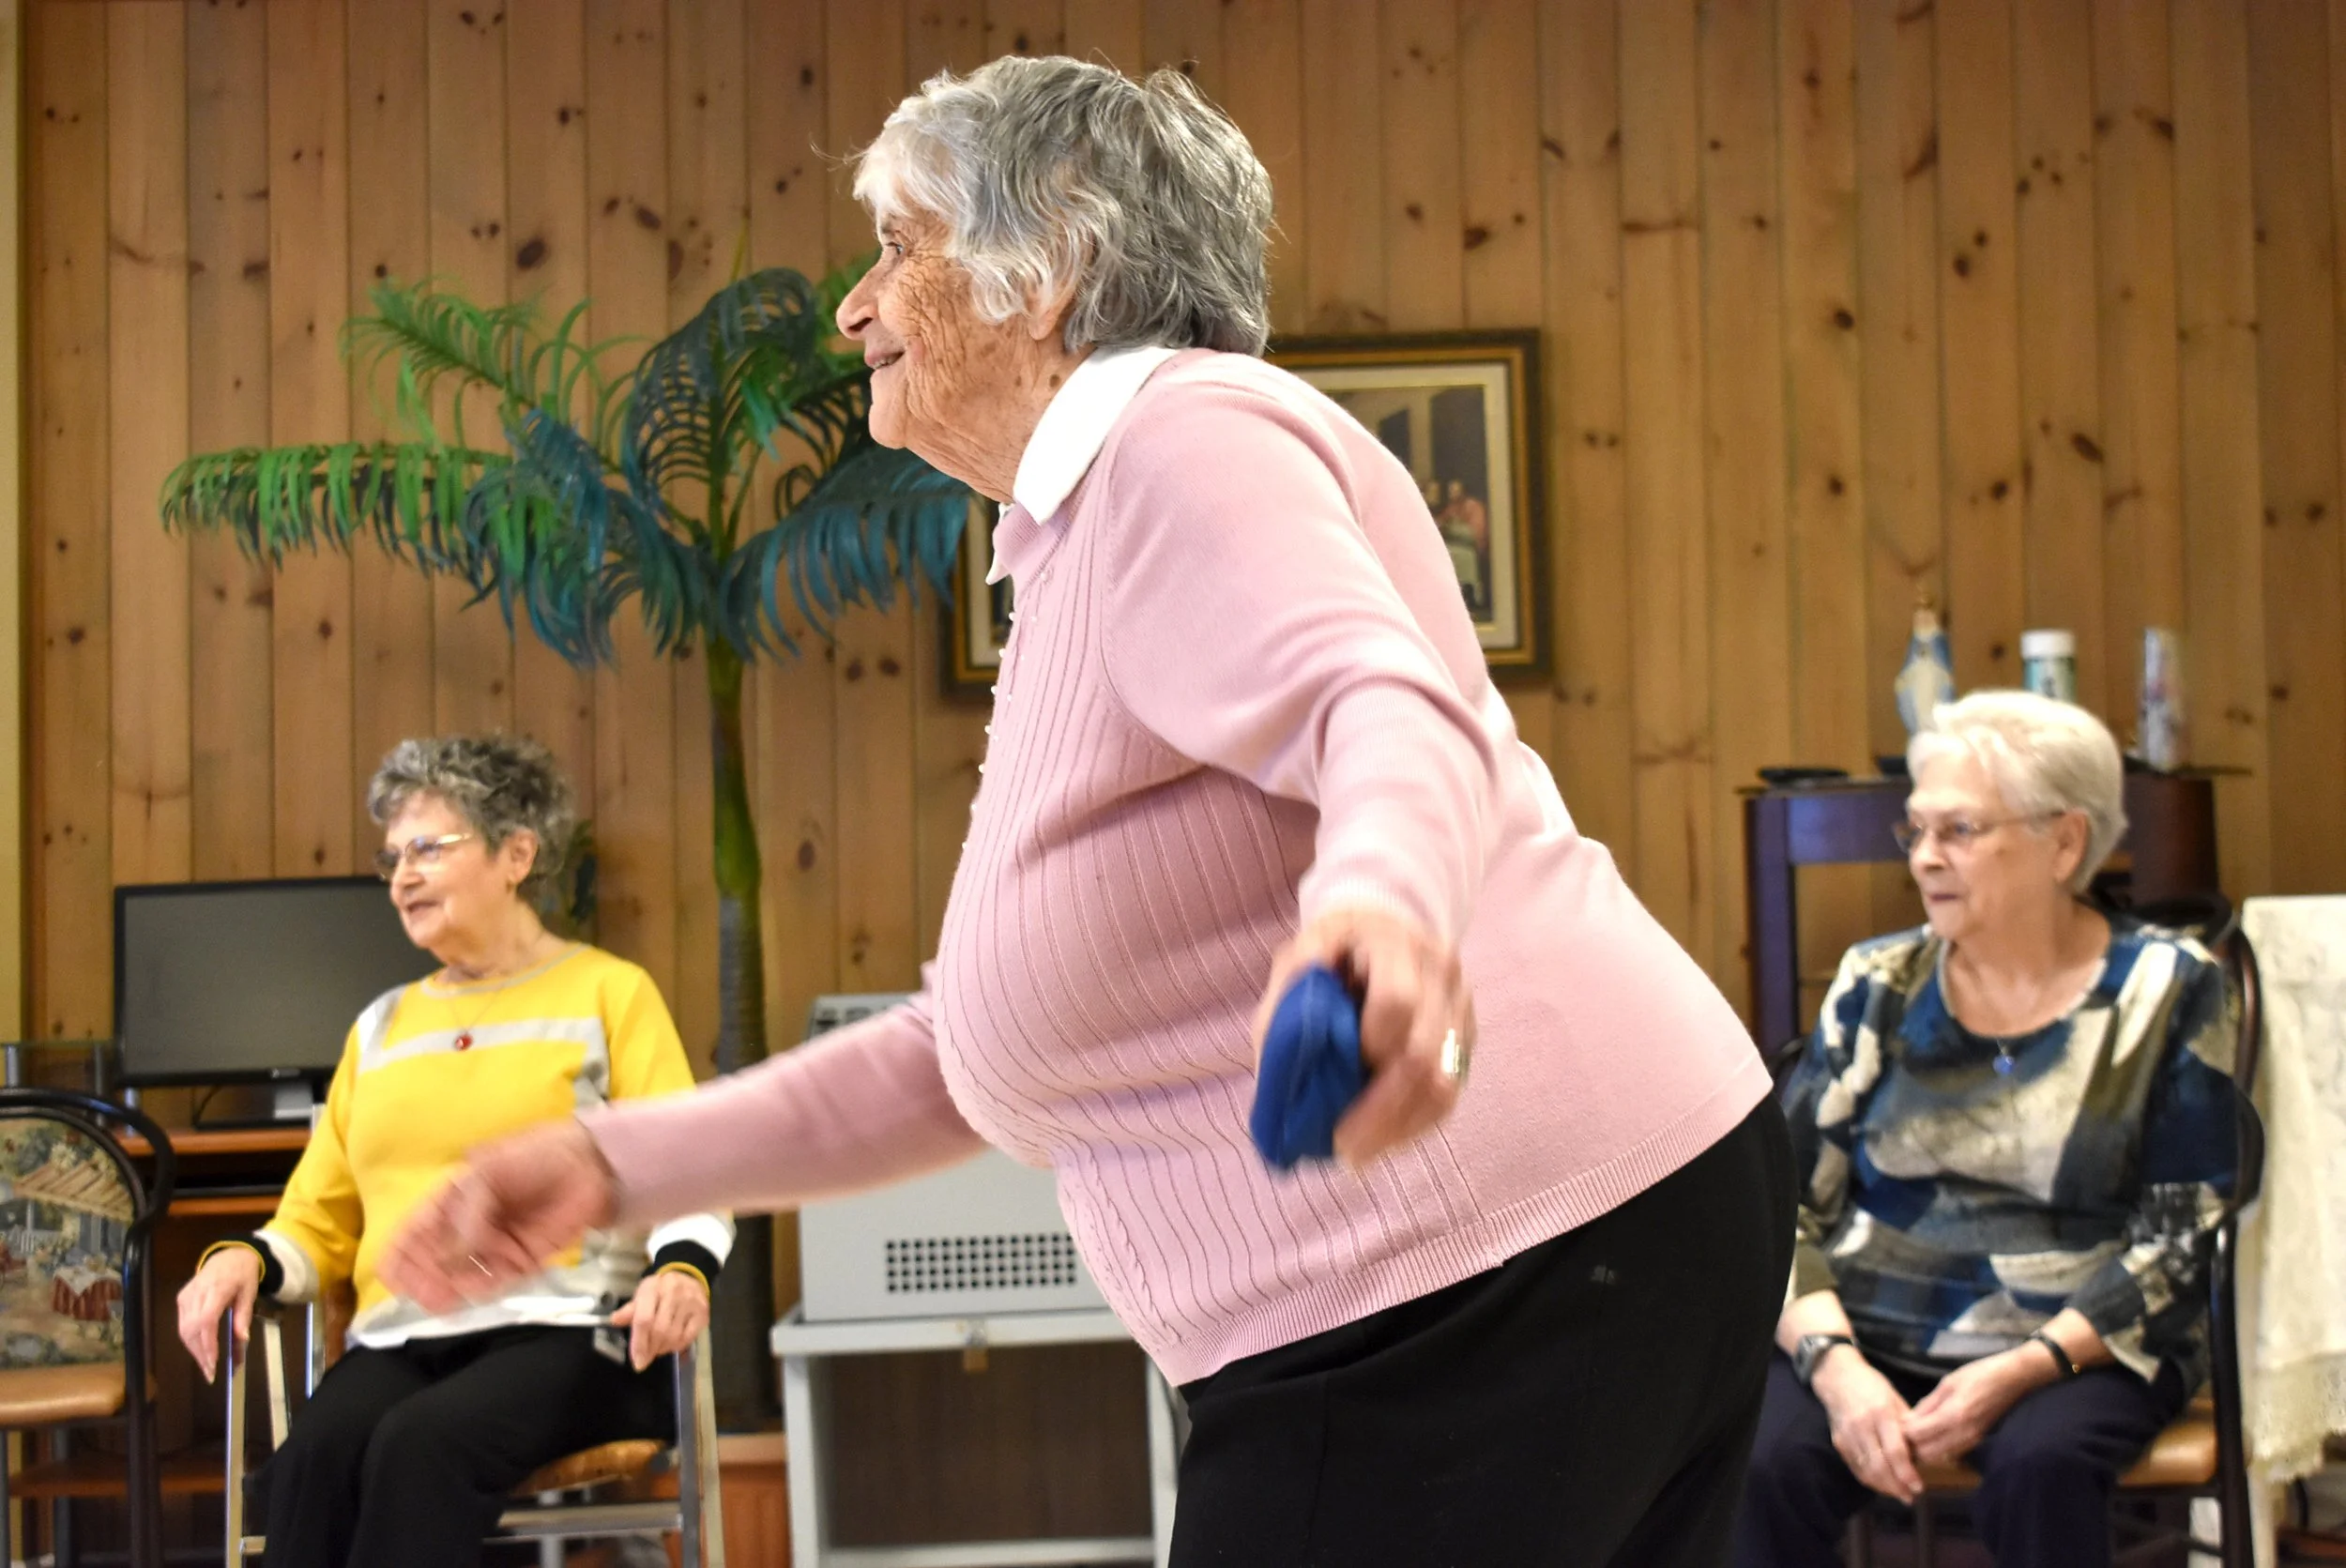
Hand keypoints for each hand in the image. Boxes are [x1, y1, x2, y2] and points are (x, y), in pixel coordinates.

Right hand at [177, 1247, 262, 1384]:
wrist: (229, 1256)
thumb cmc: (243, 1274)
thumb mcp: (250, 1293)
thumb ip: (244, 1316)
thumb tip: (242, 1341)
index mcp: (217, 1289)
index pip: (206, 1321)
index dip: (208, 1343)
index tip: (213, 1362)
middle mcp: (196, 1293)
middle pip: (191, 1329)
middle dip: (200, 1354)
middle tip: (211, 1373)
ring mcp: (186, 1296)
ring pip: (184, 1330)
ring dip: (194, 1350)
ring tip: (207, 1367)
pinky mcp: (181, 1299)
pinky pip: (183, 1324)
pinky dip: (191, 1340)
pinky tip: (201, 1351)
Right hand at [377, 1118, 618, 1312]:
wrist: (587, 1163)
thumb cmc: (532, 1156)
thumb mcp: (488, 1173)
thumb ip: (467, 1214)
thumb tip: (447, 1259)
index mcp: (447, 1205)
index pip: (408, 1240)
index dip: (399, 1262)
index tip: (399, 1280)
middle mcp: (463, 1232)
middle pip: (428, 1268)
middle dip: (424, 1283)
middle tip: (429, 1294)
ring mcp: (490, 1250)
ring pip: (458, 1282)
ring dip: (451, 1291)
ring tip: (450, 1294)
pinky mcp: (519, 1264)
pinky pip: (493, 1284)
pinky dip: (483, 1290)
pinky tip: (479, 1288)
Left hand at [612, 1269, 710, 1369]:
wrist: (689, 1276)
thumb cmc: (660, 1289)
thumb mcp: (642, 1293)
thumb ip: (630, 1309)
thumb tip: (614, 1321)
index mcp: (653, 1288)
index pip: (644, 1319)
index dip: (639, 1343)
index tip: (637, 1361)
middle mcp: (673, 1293)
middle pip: (660, 1331)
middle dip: (650, 1349)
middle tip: (645, 1359)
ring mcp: (691, 1303)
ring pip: (674, 1336)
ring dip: (663, 1349)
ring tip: (657, 1349)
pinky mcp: (703, 1312)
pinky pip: (688, 1338)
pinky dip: (677, 1346)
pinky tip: (671, 1344)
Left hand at [1255, 906, 1475, 1167]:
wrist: (1384, 928)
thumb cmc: (1333, 952)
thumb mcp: (1300, 959)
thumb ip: (1289, 1007)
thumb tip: (1280, 1080)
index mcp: (1395, 944)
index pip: (1398, 1000)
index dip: (1372, 1045)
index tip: (1340, 1074)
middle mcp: (1441, 974)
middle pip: (1427, 1053)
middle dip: (1383, 1110)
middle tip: (1343, 1147)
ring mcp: (1461, 1008)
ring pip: (1445, 1082)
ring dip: (1400, 1127)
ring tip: (1360, 1154)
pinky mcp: (1466, 1039)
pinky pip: (1449, 1093)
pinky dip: (1414, 1124)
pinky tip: (1383, 1141)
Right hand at [1813, 1352, 1924, 1501]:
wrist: (1836, 1376)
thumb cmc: (1872, 1386)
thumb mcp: (1896, 1400)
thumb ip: (1908, 1427)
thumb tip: (1924, 1454)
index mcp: (1881, 1413)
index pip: (1895, 1451)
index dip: (1907, 1473)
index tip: (1919, 1487)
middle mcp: (1861, 1426)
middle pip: (1879, 1466)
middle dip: (1896, 1486)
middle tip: (1910, 1497)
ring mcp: (1847, 1436)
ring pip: (1865, 1471)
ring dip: (1883, 1487)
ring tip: (1899, 1494)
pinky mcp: (1838, 1442)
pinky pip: (1855, 1467)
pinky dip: (1870, 1480)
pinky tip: (1882, 1484)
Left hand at [1903, 1350, 2042, 1463]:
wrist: (2014, 1380)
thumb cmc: (1980, 1374)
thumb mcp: (1948, 1383)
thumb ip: (1928, 1405)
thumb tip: (1908, 1421)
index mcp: (1953, 1415)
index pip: (1917, 1435)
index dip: (1900, 1433)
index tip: (1890, 1425)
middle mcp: (1963, 1434)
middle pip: (1926, 1454)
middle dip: (1909, 1447)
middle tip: (1896, 1435)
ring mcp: (1972, 1441)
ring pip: (1938, 1458)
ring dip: (1922, 1451)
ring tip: (1910, 1437)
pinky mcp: (1977, 1442)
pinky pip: (1951, 1453)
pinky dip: (1936, 1450)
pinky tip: (1928, 1438)